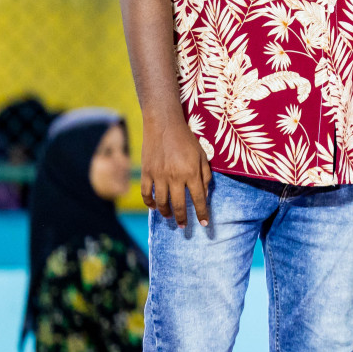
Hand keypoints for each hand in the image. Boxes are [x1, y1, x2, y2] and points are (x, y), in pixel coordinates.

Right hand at [140, 111, 212, 226]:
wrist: (164, 125)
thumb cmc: (186, 139)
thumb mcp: (202, 155)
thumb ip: (205, 175)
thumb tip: (205, 194)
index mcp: (192, 172)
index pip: (199, 199)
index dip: (202, 213)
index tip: (204, 224)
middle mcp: (176, 177)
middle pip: (180, 205)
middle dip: (183, 219)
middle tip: (183, 226)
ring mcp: (159, 176)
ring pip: (162, 202)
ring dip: (166, 213)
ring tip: (170, 217)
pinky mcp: (146, 173)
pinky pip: (146, 193)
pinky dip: (149, 203)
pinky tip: (154, 206)